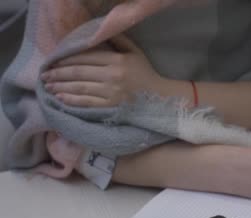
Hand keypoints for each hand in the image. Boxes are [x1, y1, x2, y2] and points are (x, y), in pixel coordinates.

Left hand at [42, 35, 162, 106]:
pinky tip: (60, 98)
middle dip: (58, 74)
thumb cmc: (146, 74)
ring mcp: (111, 92)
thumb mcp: (135, 53)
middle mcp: (112, 76)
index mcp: (117, 60)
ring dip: (61, 86)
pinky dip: (71, 99)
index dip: (66, 60)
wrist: (160, 98)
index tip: (53, 62)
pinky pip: (86, 102)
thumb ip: (119, 40)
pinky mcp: (111, 106)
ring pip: (79, 87)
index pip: (85, 58)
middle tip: (45, 75)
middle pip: (79, 73)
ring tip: (48, 86)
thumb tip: (100, 31)